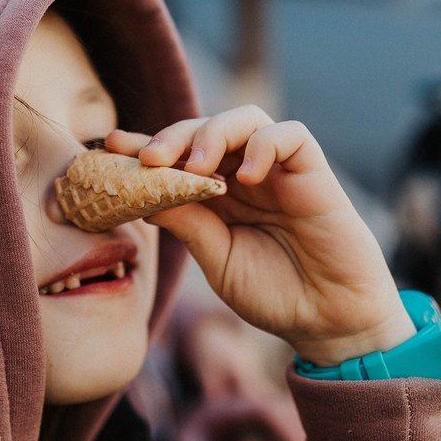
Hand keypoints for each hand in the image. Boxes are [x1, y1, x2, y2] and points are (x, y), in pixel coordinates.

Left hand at [106, 105, 414, 365]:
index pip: (177, 155)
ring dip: (213, 134)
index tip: (111, 145)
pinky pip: (291, 135)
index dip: (145, 145)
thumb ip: (187, 223)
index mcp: (216, 194)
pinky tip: (248, 176)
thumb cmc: (274, 293)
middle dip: (172, 136)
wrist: (329, 321)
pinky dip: (265, 145)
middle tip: (151, 160)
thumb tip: (142, 196)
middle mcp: (245, 175)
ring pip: (244, 119)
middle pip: (204, 127)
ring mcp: (279, 170)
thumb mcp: (216, 259)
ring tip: (196, 167)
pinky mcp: (313, 173)